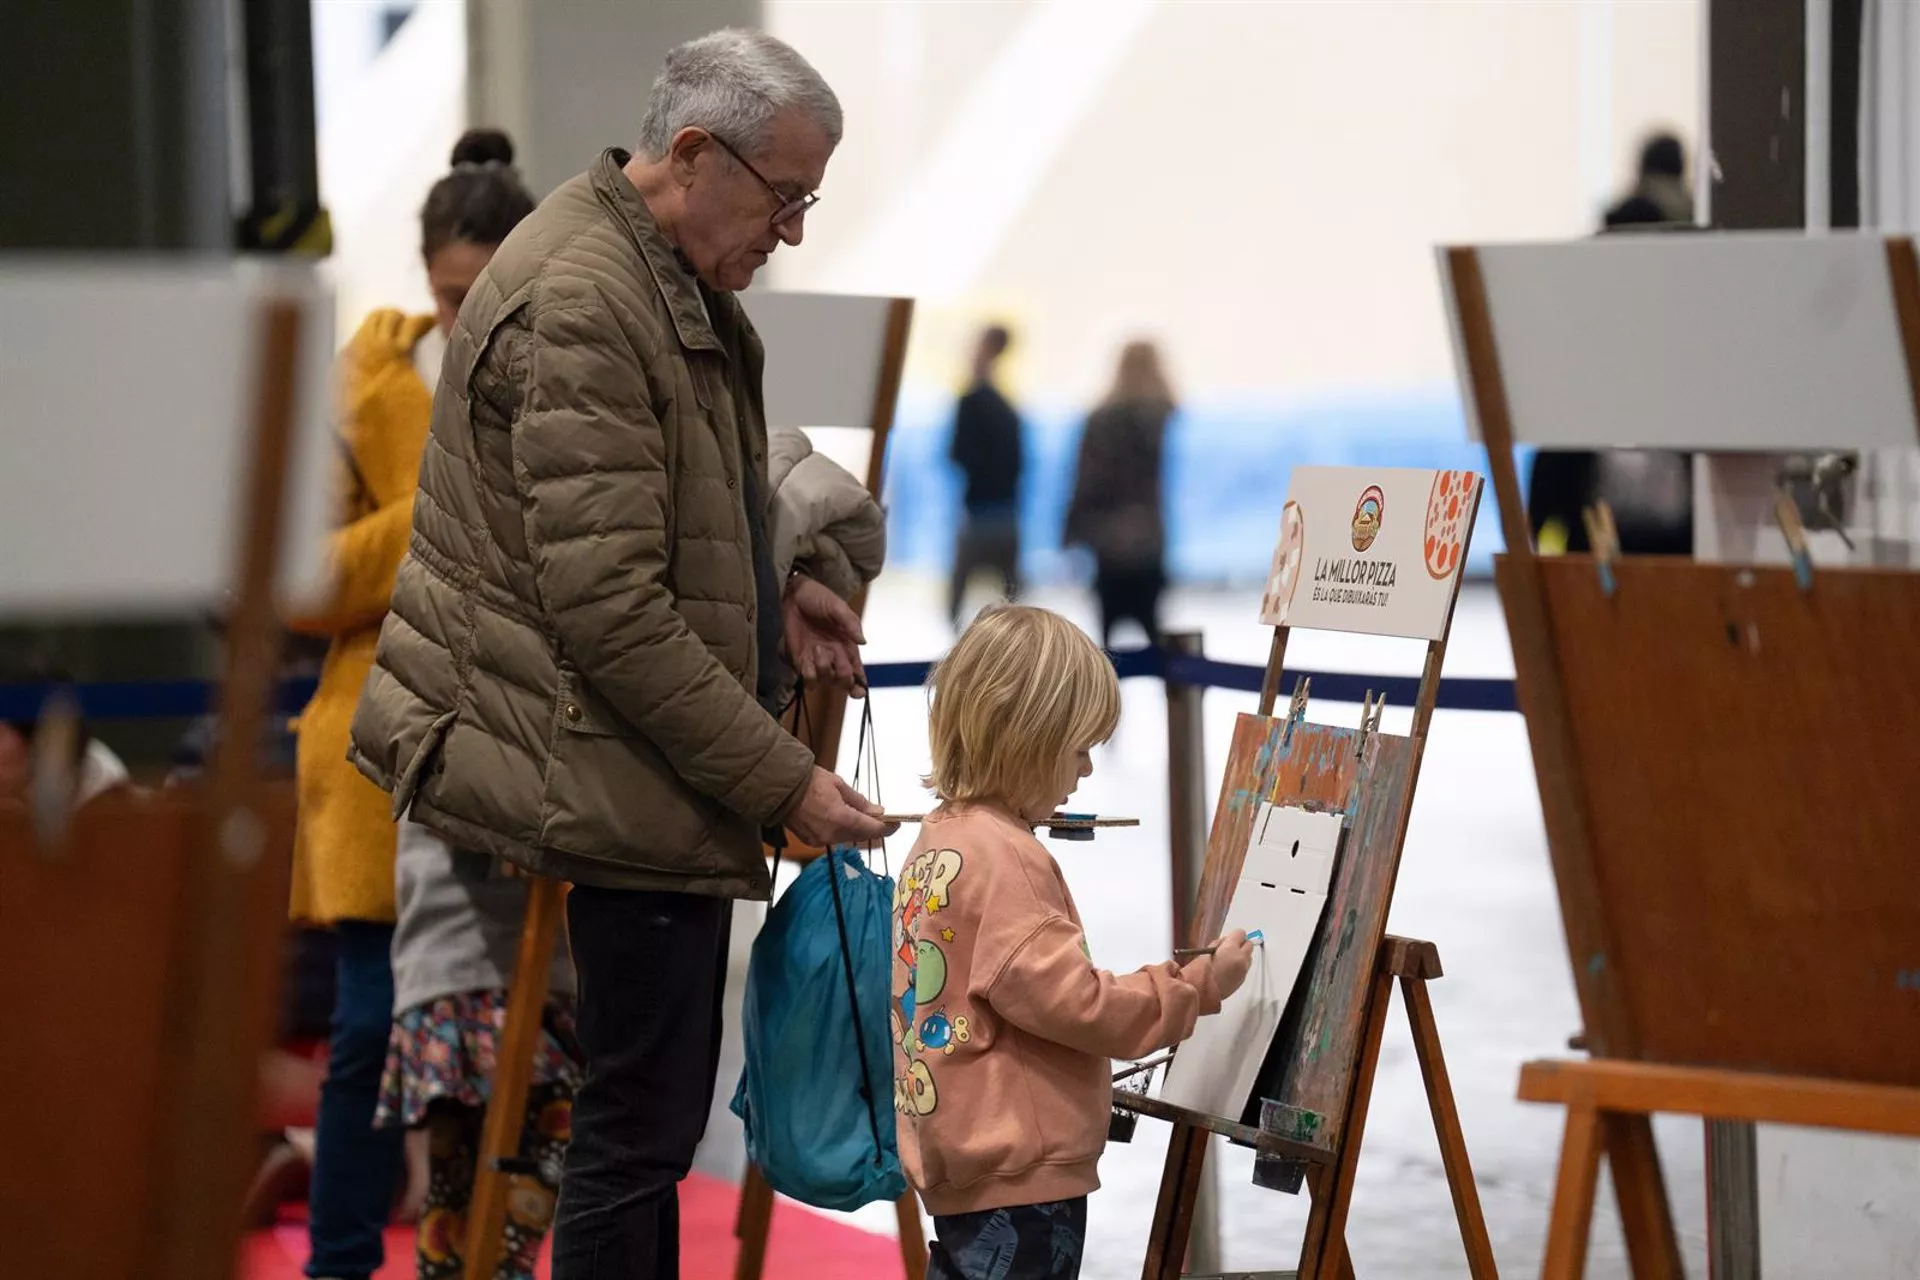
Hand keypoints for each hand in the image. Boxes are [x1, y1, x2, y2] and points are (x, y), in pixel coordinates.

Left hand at [782, 573, 866, 694]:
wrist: (793, 594)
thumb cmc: (818, 597)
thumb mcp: (838, 607)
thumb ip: (851, 623)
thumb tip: (863, 642)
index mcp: (847, 647)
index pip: (857, 672)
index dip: (860, 685)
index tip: (859, 692)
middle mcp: (834, 657)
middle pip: (843, 682)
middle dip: (843, 677)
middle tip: (836, 658)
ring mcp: (816, 660)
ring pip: (825, 681)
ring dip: (824, 670)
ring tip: (818, 649)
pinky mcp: (799, 660)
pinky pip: (806, 678)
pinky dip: (808, 675)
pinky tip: (806, 659)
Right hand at [786, 766, 892, 847]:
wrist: (781, 788)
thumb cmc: (809, 782)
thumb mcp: (839, 785)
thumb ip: (860, 802)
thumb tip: (877, 811)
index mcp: (841, 818)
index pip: (873, 829)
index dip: (887, 827)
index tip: (896, 823)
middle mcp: (832, 833)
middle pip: (861, 836)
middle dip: (872, 828)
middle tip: (881, 818)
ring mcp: (821, 839)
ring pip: (847, 838)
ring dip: (857, 830)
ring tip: (861, 816)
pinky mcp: (811, 841)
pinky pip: (833, 839)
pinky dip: (841, 831)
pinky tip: (841, 820)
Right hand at [1208, 929, 1254, 998]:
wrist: (1201, 993)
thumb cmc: (1200, 972)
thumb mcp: (1205, 952)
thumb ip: (1218, 944)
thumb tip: (1225, 942)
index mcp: (1230, 948)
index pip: (1240, 933)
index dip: (1234, 935)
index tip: (1230, 938)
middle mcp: (1240, 958)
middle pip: (1249, 944)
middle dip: (1241, 944)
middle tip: (1230, 948)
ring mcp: (1243, 970)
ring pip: (1248, 957)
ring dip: (1242, 956)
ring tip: (1228, 961)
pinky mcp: (1242, 980)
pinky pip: (1245, 969)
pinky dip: (1239, 967)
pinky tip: (1228, 970)